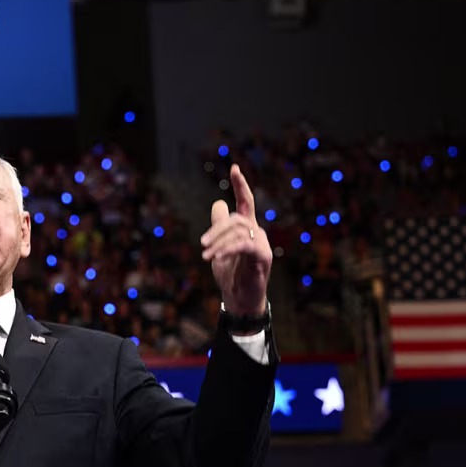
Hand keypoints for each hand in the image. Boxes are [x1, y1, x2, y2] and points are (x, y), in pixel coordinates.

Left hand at [200, 163, 271, 318]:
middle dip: (216, 229)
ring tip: (206, 256)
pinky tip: (217, 258)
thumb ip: (219, 226)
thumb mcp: (219, 247)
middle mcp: (257, 232)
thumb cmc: (232, 274)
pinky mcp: (262, 257)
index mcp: (247, 227)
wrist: (240, 300)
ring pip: (238, 231)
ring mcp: (262, 244)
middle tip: (202, 244)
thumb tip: (218, 202)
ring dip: (218, 243)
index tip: (234, 167)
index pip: (245, 201)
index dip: (240, 184)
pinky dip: (228, 249)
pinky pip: (244, 246)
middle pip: (236, 218)